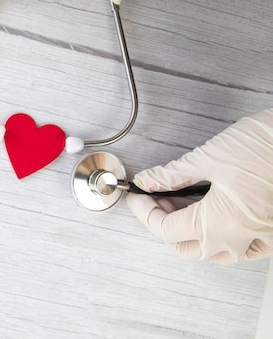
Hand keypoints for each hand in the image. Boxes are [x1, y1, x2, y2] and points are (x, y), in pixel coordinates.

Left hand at [126, 109, 272, 263]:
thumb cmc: (266, 144)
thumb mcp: (208, 157)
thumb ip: (172, 174)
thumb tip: (148, 181)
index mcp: (221, 222)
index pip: (166, 230)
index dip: (145, 212)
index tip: (138, 197)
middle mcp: (241, 237)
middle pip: (187, 248)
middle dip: (165, 226)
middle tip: (156, 199)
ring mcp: (261, 237)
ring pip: (216, 253)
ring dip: (192, 234)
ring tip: (182, 204)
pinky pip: (244, 249)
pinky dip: (224, 239)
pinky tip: (215, 217)